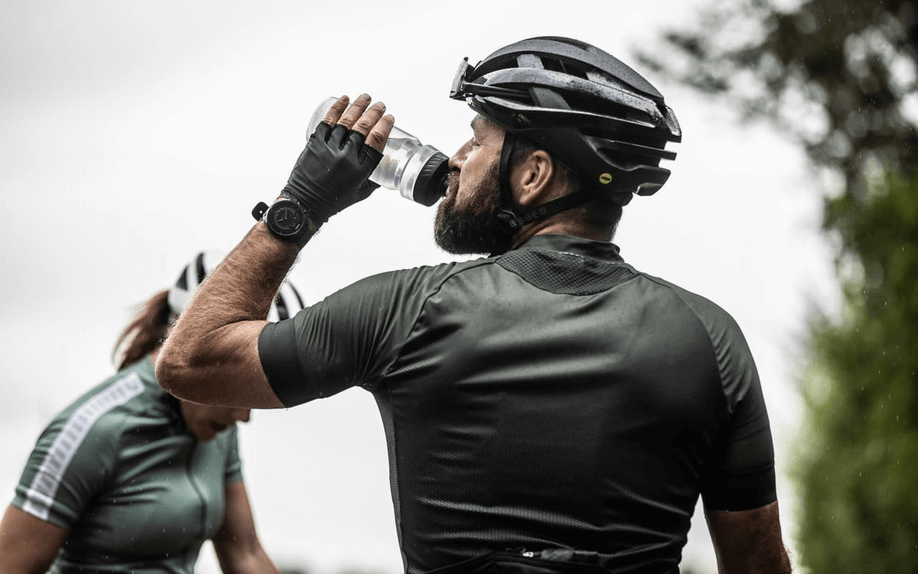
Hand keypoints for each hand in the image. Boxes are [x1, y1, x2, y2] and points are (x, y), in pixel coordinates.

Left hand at [283, 94, 393, 224]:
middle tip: (380, 105)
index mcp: (360, 170)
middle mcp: (346, 158)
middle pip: (364, 128)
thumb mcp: (361, 193)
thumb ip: (373, 178)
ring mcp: (330, 149)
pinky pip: (328, 121)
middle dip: (374, 113)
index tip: (389, 118)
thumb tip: (384, 165)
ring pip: (347, 121)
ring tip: (365, 98)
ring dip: (358, 107)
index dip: (385, 126)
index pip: (377, 142)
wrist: (306, 203)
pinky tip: (344, 100)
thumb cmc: (334, 200)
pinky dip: (337, 108)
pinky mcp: (315, 144)